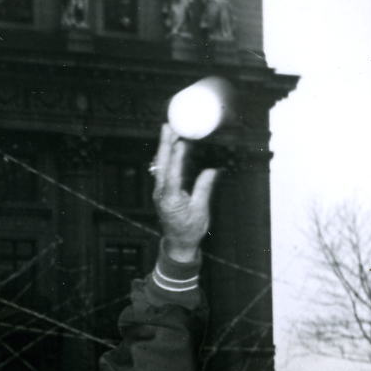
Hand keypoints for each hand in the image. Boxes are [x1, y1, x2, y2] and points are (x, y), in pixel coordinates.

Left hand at [150, 122, 218, 262]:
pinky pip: (162, 170)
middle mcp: (161, 193)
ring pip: (160, 165)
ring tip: (168, 130)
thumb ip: (204, 189)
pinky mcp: (162, 191)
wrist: (178, 244)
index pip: (173, 174)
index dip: (177, 156)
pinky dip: (166, 156)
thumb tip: (212, 170)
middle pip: (162, 165)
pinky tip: (169, 146)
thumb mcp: (200, 211)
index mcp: (171, 200)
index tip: (182, 141)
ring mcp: (159, 191)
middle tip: (169, 126)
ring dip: (164, 147)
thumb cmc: (190, 231)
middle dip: (165, 144)